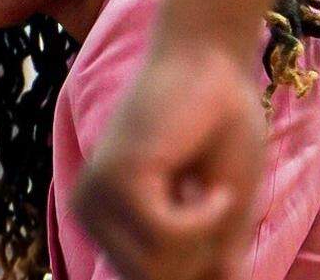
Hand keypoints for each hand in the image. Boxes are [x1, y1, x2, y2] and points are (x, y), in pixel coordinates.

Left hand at [71, 42, 265, 279]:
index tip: (222, 251)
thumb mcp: (224, 213)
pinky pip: (164, 238)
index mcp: (113, 224)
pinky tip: (209, 184)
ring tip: (213, 191)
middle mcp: (94, 216)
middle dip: (202, 258)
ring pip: (156, 271)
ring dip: (205, 238)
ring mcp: (97, 198)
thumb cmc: (221, 127)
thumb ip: (212, 258)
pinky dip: (203, 219)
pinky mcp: (114, 179)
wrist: (213, 61)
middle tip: (219, 207)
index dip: (200, 269)